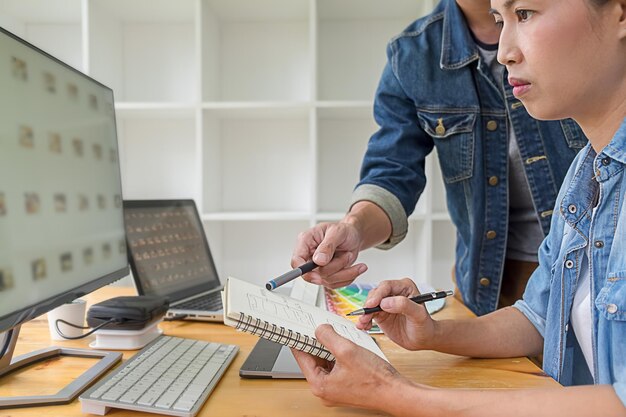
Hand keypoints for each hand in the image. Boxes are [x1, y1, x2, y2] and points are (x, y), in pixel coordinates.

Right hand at [291, 222, 366, 287]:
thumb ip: (327, 246)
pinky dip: (348, 277)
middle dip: (335, 267)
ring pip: (326, 281)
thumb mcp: (337, 232)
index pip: (296, 261)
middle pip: (314, 274)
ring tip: (350, 255)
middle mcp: (309, 256)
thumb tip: (318, 260)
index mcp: (306, 241)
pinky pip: (335, 284)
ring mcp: (318, 267)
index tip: (317, 274)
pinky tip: (356, 268)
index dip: (303, 270)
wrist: (354, 237)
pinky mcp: (327, 275)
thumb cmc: (344, 231)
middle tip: (347, 254)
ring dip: (344, 271)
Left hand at [291, 324, 407, 410]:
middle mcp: (325, 390)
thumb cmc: (375, 379)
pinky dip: (338, 356)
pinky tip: (347, 348)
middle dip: (318, 343)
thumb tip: (319, 330)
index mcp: (319, 384)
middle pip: (313, 359)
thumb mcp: (347, 350)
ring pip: (325, 362)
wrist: (395, 392)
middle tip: (321, 328)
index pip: (301, 356)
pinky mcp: (345, 387)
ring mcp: (335, 390)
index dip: (300, 339)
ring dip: (330, 349)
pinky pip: (335, 368)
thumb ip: (328, 337)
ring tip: (338, 337)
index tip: (298, 328)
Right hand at [357, 278, 435, 350]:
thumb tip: (385, 302)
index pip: (387, 286)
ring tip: (363, 323)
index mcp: (404, 287)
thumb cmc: (425, 326)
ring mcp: (386, 303)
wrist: (423, 340)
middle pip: (375, 294)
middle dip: (368, 305)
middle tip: (364, 315)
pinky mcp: (380, 314)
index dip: (377, 295)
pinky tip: (364, 326)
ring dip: (364, 313)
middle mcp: (394, 293)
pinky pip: (369, 314)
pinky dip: (364, 320)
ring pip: (369, 304)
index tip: (371, 304)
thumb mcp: (418, 315)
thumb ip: (404, 305)